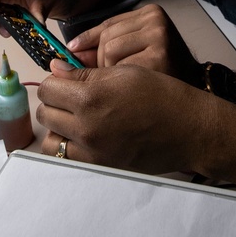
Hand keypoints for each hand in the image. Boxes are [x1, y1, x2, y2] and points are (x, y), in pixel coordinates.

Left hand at [36, 62, 214, 173]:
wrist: (189, 129)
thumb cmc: (162, 94)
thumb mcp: (124, 73)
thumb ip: (86, 74)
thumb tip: (56, 70)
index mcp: (91, 97)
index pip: (48, 88)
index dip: (56, 80)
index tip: (66, 80)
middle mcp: (86, 127)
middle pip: (46, 114)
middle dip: (55, 102)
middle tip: (72, 97)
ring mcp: (92, 151)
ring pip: (50, 142)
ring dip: (57, 128)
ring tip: (75, 119)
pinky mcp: (100, 166)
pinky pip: (67, 159)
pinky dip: (68, 148)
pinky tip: (84, 137)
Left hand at [65, 4, 201, 84]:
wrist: (191, 97)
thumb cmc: (160, 75)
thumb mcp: (137, 50)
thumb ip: (106, 47)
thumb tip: (69, 52)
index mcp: (151, 13)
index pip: (108, 25)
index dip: (87, 40)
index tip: (73, 51)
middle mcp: (156, 21)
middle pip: (106, 38)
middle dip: (100, 61)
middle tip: (107, 80)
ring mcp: (159, 37)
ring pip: (109, 51)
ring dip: (109, 71)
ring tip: (123, 86)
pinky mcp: (158, 57)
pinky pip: (119, 68)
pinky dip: (118, 82)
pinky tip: (127, 92)